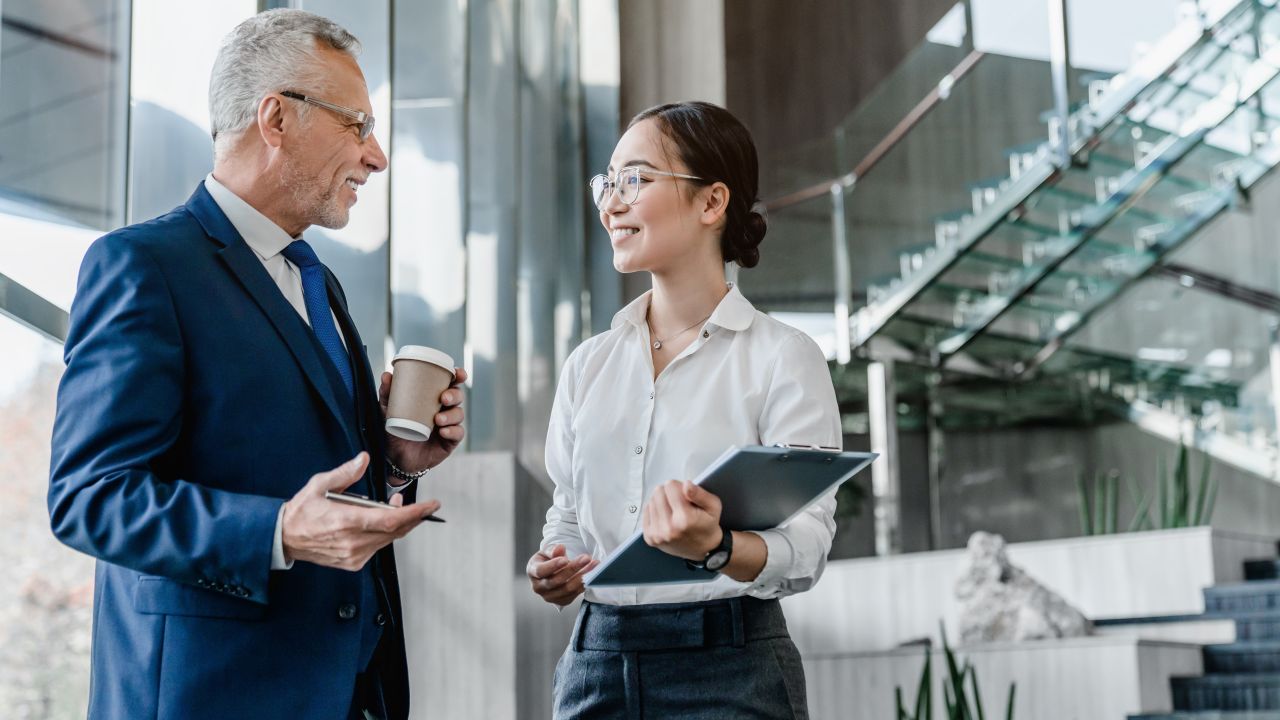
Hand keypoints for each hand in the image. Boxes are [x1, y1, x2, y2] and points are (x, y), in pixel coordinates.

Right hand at [281, 452, 442, 570]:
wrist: (284, 538)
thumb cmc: (302, 511)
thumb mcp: (319, 485)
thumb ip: (344, 473)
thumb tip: (363, 460)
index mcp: (346, 521)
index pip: (390, 520)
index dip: (414, 513)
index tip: (431, 505)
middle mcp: (352, 542)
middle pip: (395, 531)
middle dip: (412, 517)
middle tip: (421, 505)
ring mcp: (353, 555)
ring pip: (389, 540)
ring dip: (399, 524)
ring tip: (395, 507)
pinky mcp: (353, 563)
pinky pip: (378, 548)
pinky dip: (385, 535)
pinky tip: (381, 523)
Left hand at [380, 367, 466, 473]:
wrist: (394, 458)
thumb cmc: (394, 431)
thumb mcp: (388, 411)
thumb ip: (387, 394)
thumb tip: (387, 375)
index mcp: (432, 398)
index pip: (449, 383)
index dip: (457, 376)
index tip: (458, 373)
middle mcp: (442, 409)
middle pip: (457, 396)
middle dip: (454, 395)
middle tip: (443, 398)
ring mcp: (447, 425)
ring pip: (459, 414)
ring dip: (451, 415)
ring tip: (438, 419)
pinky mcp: (449, 441)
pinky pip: (458, 433)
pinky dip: (452, 431)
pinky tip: (443, 431)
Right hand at [526, 544, 597, 606]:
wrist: (552, 572)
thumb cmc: (548, 559)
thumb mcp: (547, 552)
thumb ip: (552, 550)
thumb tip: (560, 548)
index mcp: (533, 572)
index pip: (541, 571)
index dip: (553, 566)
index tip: (565, 560)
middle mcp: (539, 587)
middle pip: (556, 581)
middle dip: (573, 569)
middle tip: (586, 558)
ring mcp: (550, 596)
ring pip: (568, 588)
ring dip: (582, 576)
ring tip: (594, 565)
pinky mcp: (562, 601)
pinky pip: (575, 594)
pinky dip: (584, 583)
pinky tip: (593, 574)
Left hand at [642, 481, 723, 560]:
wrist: (704, 550)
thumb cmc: (708, 526)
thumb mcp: (714, 506)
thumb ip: (700, 493)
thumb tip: (686, 484)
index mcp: (685, 518)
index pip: (670, 486)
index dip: (679, 487)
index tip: (686, 495)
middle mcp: (669, 528)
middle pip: (658, 492)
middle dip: (669, 493)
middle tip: (680, 503)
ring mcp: (657, 534)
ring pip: (651, 501)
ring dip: (662, 502)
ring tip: (674, 512)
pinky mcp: (650, 537)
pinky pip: (646, 512)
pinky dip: (655, 511)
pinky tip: (666, 517)